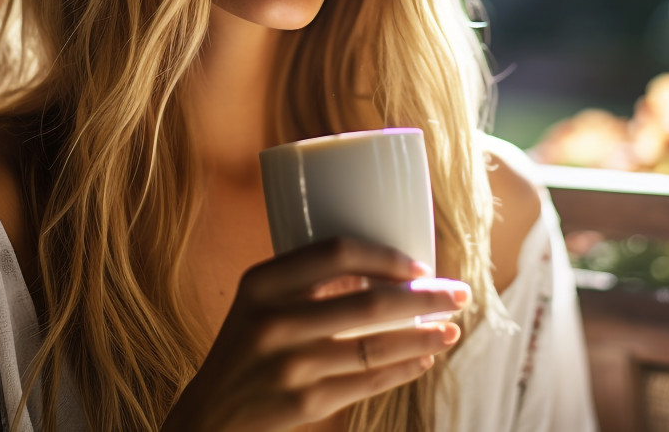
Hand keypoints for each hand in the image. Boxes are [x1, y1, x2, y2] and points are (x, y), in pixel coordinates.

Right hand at [162, 237, 468, 431]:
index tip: (419, 267)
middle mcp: (272, 321)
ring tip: (450, 330)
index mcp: (261, 283)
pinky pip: (368, 383)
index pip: (335, 253)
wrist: (209, 415)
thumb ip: (307, 282)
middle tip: (459, 295)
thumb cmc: (247, 348)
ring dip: (423, 337)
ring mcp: (288, 366)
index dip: (385, 257)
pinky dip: (403, 369)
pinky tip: (423, 359)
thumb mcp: (259, 303)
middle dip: (426, 299)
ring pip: (375, 347)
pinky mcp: (303, 404)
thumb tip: (388, 269)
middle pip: (368, 303)